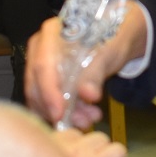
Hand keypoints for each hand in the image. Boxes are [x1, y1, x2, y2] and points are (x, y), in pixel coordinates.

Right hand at [25, 10, 149, 129]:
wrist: (118, 35)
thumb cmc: (112, 37)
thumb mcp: (108, 52)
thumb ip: (95, 73)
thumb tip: (88, 94)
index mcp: (51, 34)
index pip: (42, 66)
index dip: (48, 92)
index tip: (59, 114)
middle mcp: (40, 49)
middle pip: (37, 84)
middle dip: (58, 108)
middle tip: (82, 122)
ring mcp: (43, 65)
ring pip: (42, 97)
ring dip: (64, 113)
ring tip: (89, 120)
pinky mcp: (49, 80)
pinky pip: (49, 100)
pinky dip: (66, 112)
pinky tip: (85, 117)